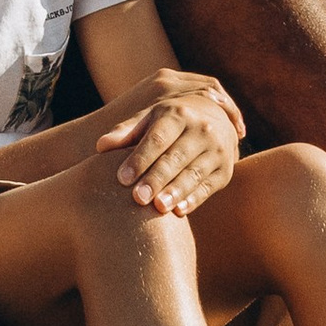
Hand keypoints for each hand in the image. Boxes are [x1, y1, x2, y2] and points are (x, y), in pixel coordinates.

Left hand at [101, 66, 243, 216]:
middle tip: (138, 198)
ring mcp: (216, 150)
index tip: (121, 178)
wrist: (214, 119)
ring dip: (176, 191)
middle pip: (175, 157)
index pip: (157, 138)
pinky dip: (194, 199)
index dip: (139, 158)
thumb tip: (101, 146)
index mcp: (178, 113)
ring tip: (158, 207)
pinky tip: (179, 212)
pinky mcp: (225, 171)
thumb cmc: (170, 122)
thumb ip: (127, 132)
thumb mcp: (150, 119)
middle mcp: (201, 129)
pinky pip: (208, 187)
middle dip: (156, 178)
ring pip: (194, 173)